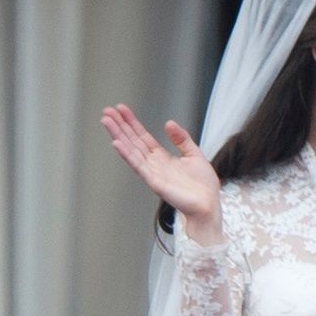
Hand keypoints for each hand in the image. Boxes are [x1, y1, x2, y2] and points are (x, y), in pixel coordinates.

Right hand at [100, 103, 222, 242]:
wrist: (208, 205)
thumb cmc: (203, 186)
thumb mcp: (194, 155)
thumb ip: (182, 139)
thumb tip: (168, 123)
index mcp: (162, 158)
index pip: (142, 137)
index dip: (132, 123)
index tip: (121, 109)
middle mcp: (153, 164)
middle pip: (133, 141)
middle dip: (120, 126)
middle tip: (107, 110)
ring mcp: (152, 173)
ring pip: (131, 150)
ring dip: (118, 135)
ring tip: (106, 121)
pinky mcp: (154, 182)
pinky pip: (138, 166)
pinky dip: (127, 155)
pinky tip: (117, 143)